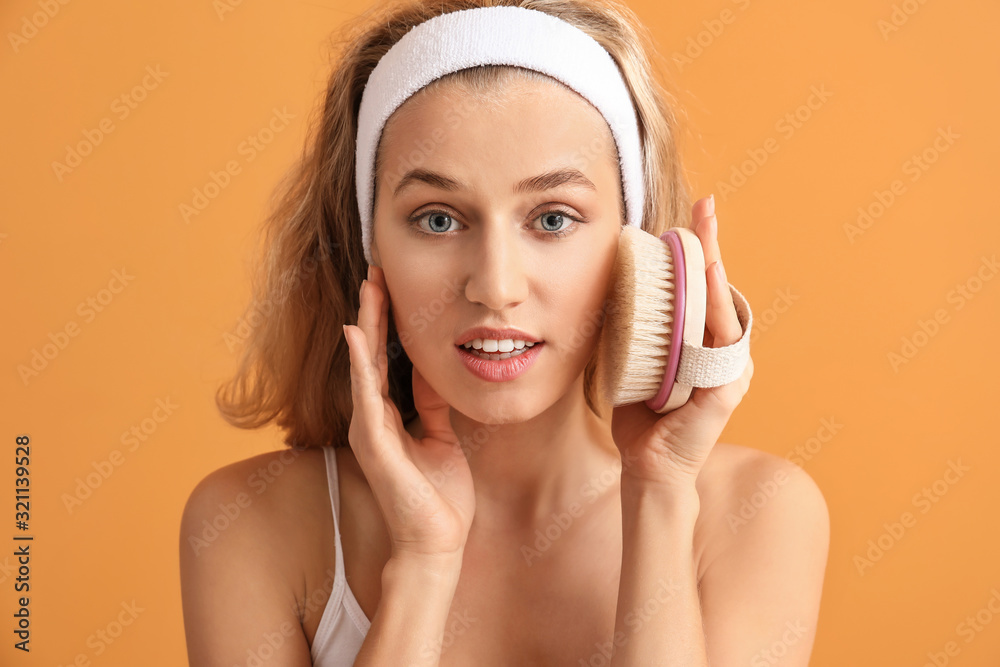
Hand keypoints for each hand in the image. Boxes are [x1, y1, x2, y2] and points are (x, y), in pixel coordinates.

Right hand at [343, 265, 474, 558]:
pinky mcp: (374, 443)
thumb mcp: (441, 437)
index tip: (391, 284)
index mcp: (387, 417)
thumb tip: (434, 369)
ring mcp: (369, 430)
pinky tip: (357, 332)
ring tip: (368, 286)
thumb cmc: (439, 497)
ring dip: (366, 323)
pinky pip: (366, 394)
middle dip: (374, 311)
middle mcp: (372, 418)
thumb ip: (431, 404)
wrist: (437, 543)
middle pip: (370, 354)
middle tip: (376, 270)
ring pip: (364, 366)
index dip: (388, 321)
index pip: (385, 358)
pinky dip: (361, 361)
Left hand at [610, 195, 753, 485]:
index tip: (696, 211)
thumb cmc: (641, 412)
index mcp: (706, 342)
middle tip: (706, 206)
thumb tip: (615, 282)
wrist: (645, 463)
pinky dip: (714, 311)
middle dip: (713, 245)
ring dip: (712, 271)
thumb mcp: (635, 357)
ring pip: (723, 309)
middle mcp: (725, 351)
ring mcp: (731, 370)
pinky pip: (722, 343)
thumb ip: (637, 325)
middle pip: (719, 288)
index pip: (704, 287)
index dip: (701, 248)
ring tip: (704, 235)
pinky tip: (704, 283)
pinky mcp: (727, 390)